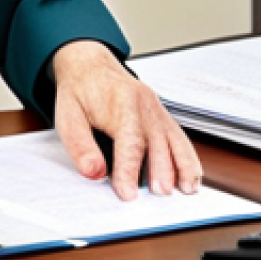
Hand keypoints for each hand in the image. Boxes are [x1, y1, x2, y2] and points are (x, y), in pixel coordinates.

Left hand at [51, 40, 201, 199]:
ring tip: (185, 190)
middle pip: (158, 142)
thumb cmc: (79, 90)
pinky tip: (192, 177)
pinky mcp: (162, 115)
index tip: (127, 193)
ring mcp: (156, 109)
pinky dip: (188, 158)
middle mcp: (143, 104)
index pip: (128, 141)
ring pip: (175, 140)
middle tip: (160, 194)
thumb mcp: (67, 114)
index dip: (129, 169)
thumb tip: (93, 171)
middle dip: (162, 171)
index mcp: (119, 103)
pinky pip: (180, 137)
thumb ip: (80, 145)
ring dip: (183, 167)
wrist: (90, 65)